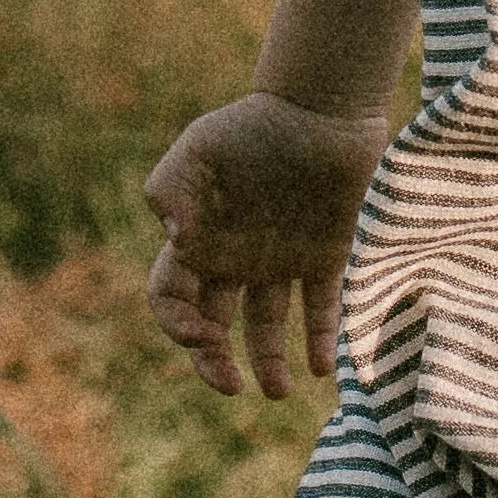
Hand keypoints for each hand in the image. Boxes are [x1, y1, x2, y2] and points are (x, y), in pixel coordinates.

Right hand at [143, 92, 395, 399]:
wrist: (321, 105)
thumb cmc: (254, 125)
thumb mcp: (200, 147)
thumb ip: (171, 187)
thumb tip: (176, 242)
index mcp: (198, 239)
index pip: (171, 298)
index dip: (177, 325)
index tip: (204, 334)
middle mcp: (235, 257)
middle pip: (212, 325)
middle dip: (213, 362)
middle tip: (232, 386)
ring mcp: (280, 260)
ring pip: (266, 326)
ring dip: (267, 364)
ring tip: (280, 392)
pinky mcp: (326, 257)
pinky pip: (322, 308)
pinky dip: (323, 340)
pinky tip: (323, 367)